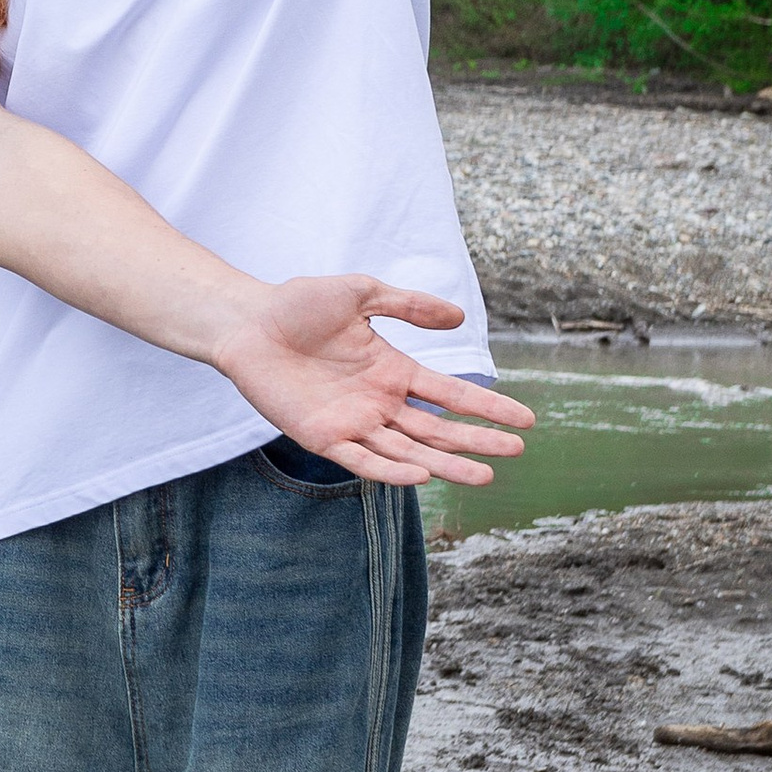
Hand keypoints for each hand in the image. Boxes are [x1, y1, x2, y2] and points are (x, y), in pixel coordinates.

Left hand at [205, 281, 535, 483]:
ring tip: (485, 476)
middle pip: (438, 430)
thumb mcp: (361, 294)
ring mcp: (353, 422)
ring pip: (409, 452)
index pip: (450, 394)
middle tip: (516, 452)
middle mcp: (379, 403)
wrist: (246, 321)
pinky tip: (422, 477)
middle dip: (477, 441)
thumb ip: (408, 306)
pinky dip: (390, 472)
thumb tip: (459, 316)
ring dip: (446, 465)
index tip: (526, 420)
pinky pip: (361, 460)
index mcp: (392, 371)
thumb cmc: (298, 304)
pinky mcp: (322, 437)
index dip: (487, 407)